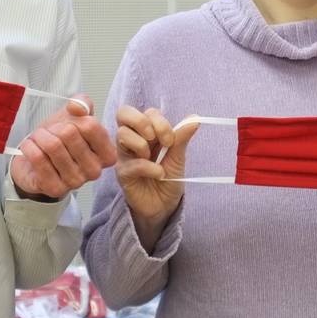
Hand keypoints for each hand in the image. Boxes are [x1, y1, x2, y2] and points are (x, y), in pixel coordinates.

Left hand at [11, 95, 116, 200]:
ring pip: (52, 145)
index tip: (68, 124)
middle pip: (69, 133)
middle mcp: (95, 171)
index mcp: (107, 154)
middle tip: (49, 132)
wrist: (37, 161)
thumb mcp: (75, 116)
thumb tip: (76, 107)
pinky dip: (29, 147)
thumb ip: (82, 103)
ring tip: (39, 139)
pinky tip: (30, 148)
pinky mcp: (55, 188)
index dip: (73, 118)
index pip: (90, 125)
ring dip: (39, 136)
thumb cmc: (60, 140)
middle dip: (53, 127)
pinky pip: (38, 158)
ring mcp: (76, 182)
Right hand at [113, 106, 198, 231]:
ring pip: (122, 134)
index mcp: (146, 132)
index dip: (159, 121)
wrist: (164, 205)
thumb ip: (181, 137)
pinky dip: (149, 168)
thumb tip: (194, 118)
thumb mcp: (178, 156)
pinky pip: (131, 163)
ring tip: (155, 161)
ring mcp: (125, 155)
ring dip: (143, 145)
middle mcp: (131, 139)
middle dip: (142, 122)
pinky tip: (158, 174)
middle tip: (158, 140)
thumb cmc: (168, 178)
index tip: (171, 140)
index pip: (146, 112)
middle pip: (124, 113)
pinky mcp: (123, 173)